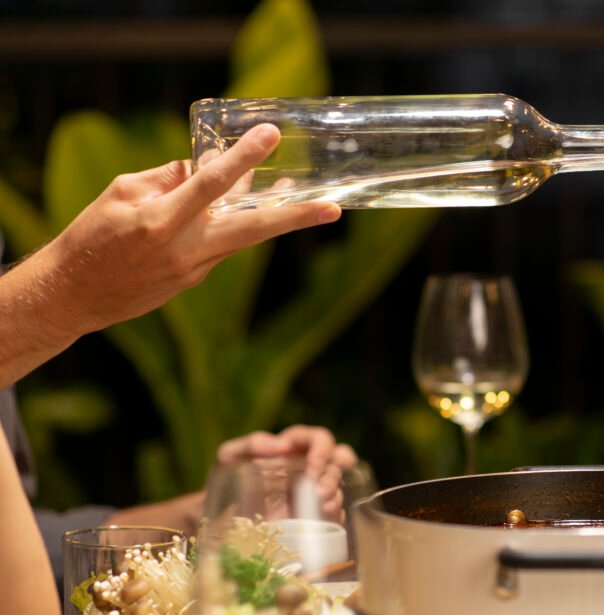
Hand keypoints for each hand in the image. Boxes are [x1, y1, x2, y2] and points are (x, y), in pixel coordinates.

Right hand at [36, 123, 340, 334]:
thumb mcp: (122, 193)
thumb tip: (205, 167)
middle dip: (295, 217)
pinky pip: (223, 245)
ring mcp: (195, 269)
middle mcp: (186, 249)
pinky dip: (233, 224)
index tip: (270, 134)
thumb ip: (168, 177)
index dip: (243, 158)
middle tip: (334, 208)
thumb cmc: (92, 236)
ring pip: (243, 236)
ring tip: (302, 192)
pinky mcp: (195, 279)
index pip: (211, 183)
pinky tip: (243, 206)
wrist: (75, 295)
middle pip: (252, 229)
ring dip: (272, 214)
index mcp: (161, 220)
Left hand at [217, 425, 357, 520]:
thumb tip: (281, 445)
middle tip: (320, 490)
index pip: (318, 439)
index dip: (322, 449)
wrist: (220, 516)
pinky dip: (334, 514)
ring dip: (335, 494)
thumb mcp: (230, 456)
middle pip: (339, 459)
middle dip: (334, 472)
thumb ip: (251, 444)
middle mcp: (308, 465)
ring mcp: (313, 490)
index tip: (313, 466)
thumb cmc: (226, 479)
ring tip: (323, 506)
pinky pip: (335, 512)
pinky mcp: (314, 514)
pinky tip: (324, 517)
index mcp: (293, 447)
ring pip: (339, 485)